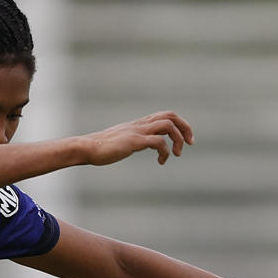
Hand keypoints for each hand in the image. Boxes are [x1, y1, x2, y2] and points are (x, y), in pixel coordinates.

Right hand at [80, 111, 194, 166]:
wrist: (87, 148)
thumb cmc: (101, 148)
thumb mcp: (121, 142)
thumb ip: (132, 140)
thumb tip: (137, 146)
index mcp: (139, 124)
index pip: (165, 115)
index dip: (180, 125)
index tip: (185, 140)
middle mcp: (140, 124)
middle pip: (171, 115)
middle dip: (185, 128)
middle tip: (190, 143)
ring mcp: (137, 131)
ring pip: (168, 125)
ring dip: (178, 139)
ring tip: (176, 155)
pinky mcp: (134, 141)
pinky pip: (158, 142)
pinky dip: (165, 152)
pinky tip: (161, 162)